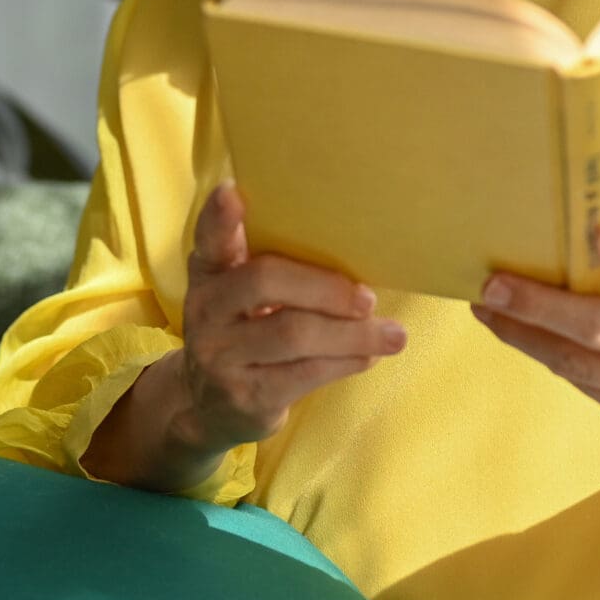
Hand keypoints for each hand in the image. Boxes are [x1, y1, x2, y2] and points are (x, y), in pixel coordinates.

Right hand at [168, 181, 406, 455]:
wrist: (210, 405)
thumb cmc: (246, 330)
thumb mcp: (241, 294)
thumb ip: (273, 265)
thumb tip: (353, 242)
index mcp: (209, 272)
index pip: (210, 240)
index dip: (219, 218)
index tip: (233, 194)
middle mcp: (206, 310)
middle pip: (265, 282)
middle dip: (326, 288)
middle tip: (367, 298)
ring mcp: (221, 356)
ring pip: (294, 334)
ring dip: (352, 334)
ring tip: (393, 335)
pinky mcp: (246, 395)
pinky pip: (306, 373)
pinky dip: (346, 362)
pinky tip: (369, 356)